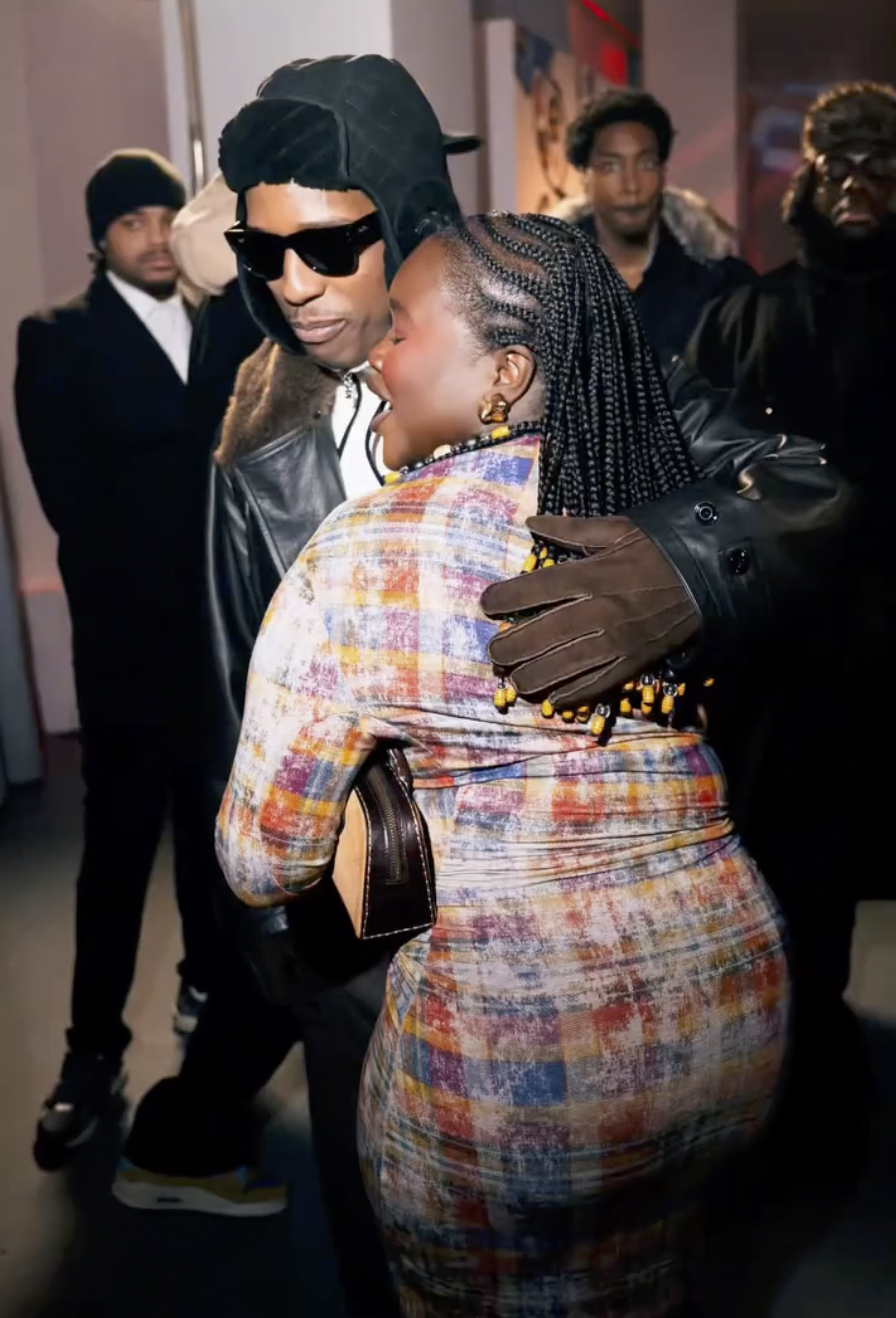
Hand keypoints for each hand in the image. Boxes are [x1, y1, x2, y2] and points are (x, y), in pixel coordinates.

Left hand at [481, 516, 698, 706]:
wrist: (712, 578)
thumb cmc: (662, 550)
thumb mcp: (619, 529)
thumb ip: (571, 529)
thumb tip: (531, 521)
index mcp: (591, 575)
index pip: (534, 589)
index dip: (504, 599)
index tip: (487, 605)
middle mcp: (597, 612)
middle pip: (540, 635)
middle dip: (510, 646)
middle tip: (494, 652)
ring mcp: (614, 642)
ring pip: (560, 666)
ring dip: (531, 676)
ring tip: (514, 678)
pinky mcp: (631, 663)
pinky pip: (594, 685)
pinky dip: (569, 695)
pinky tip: (550, 699)